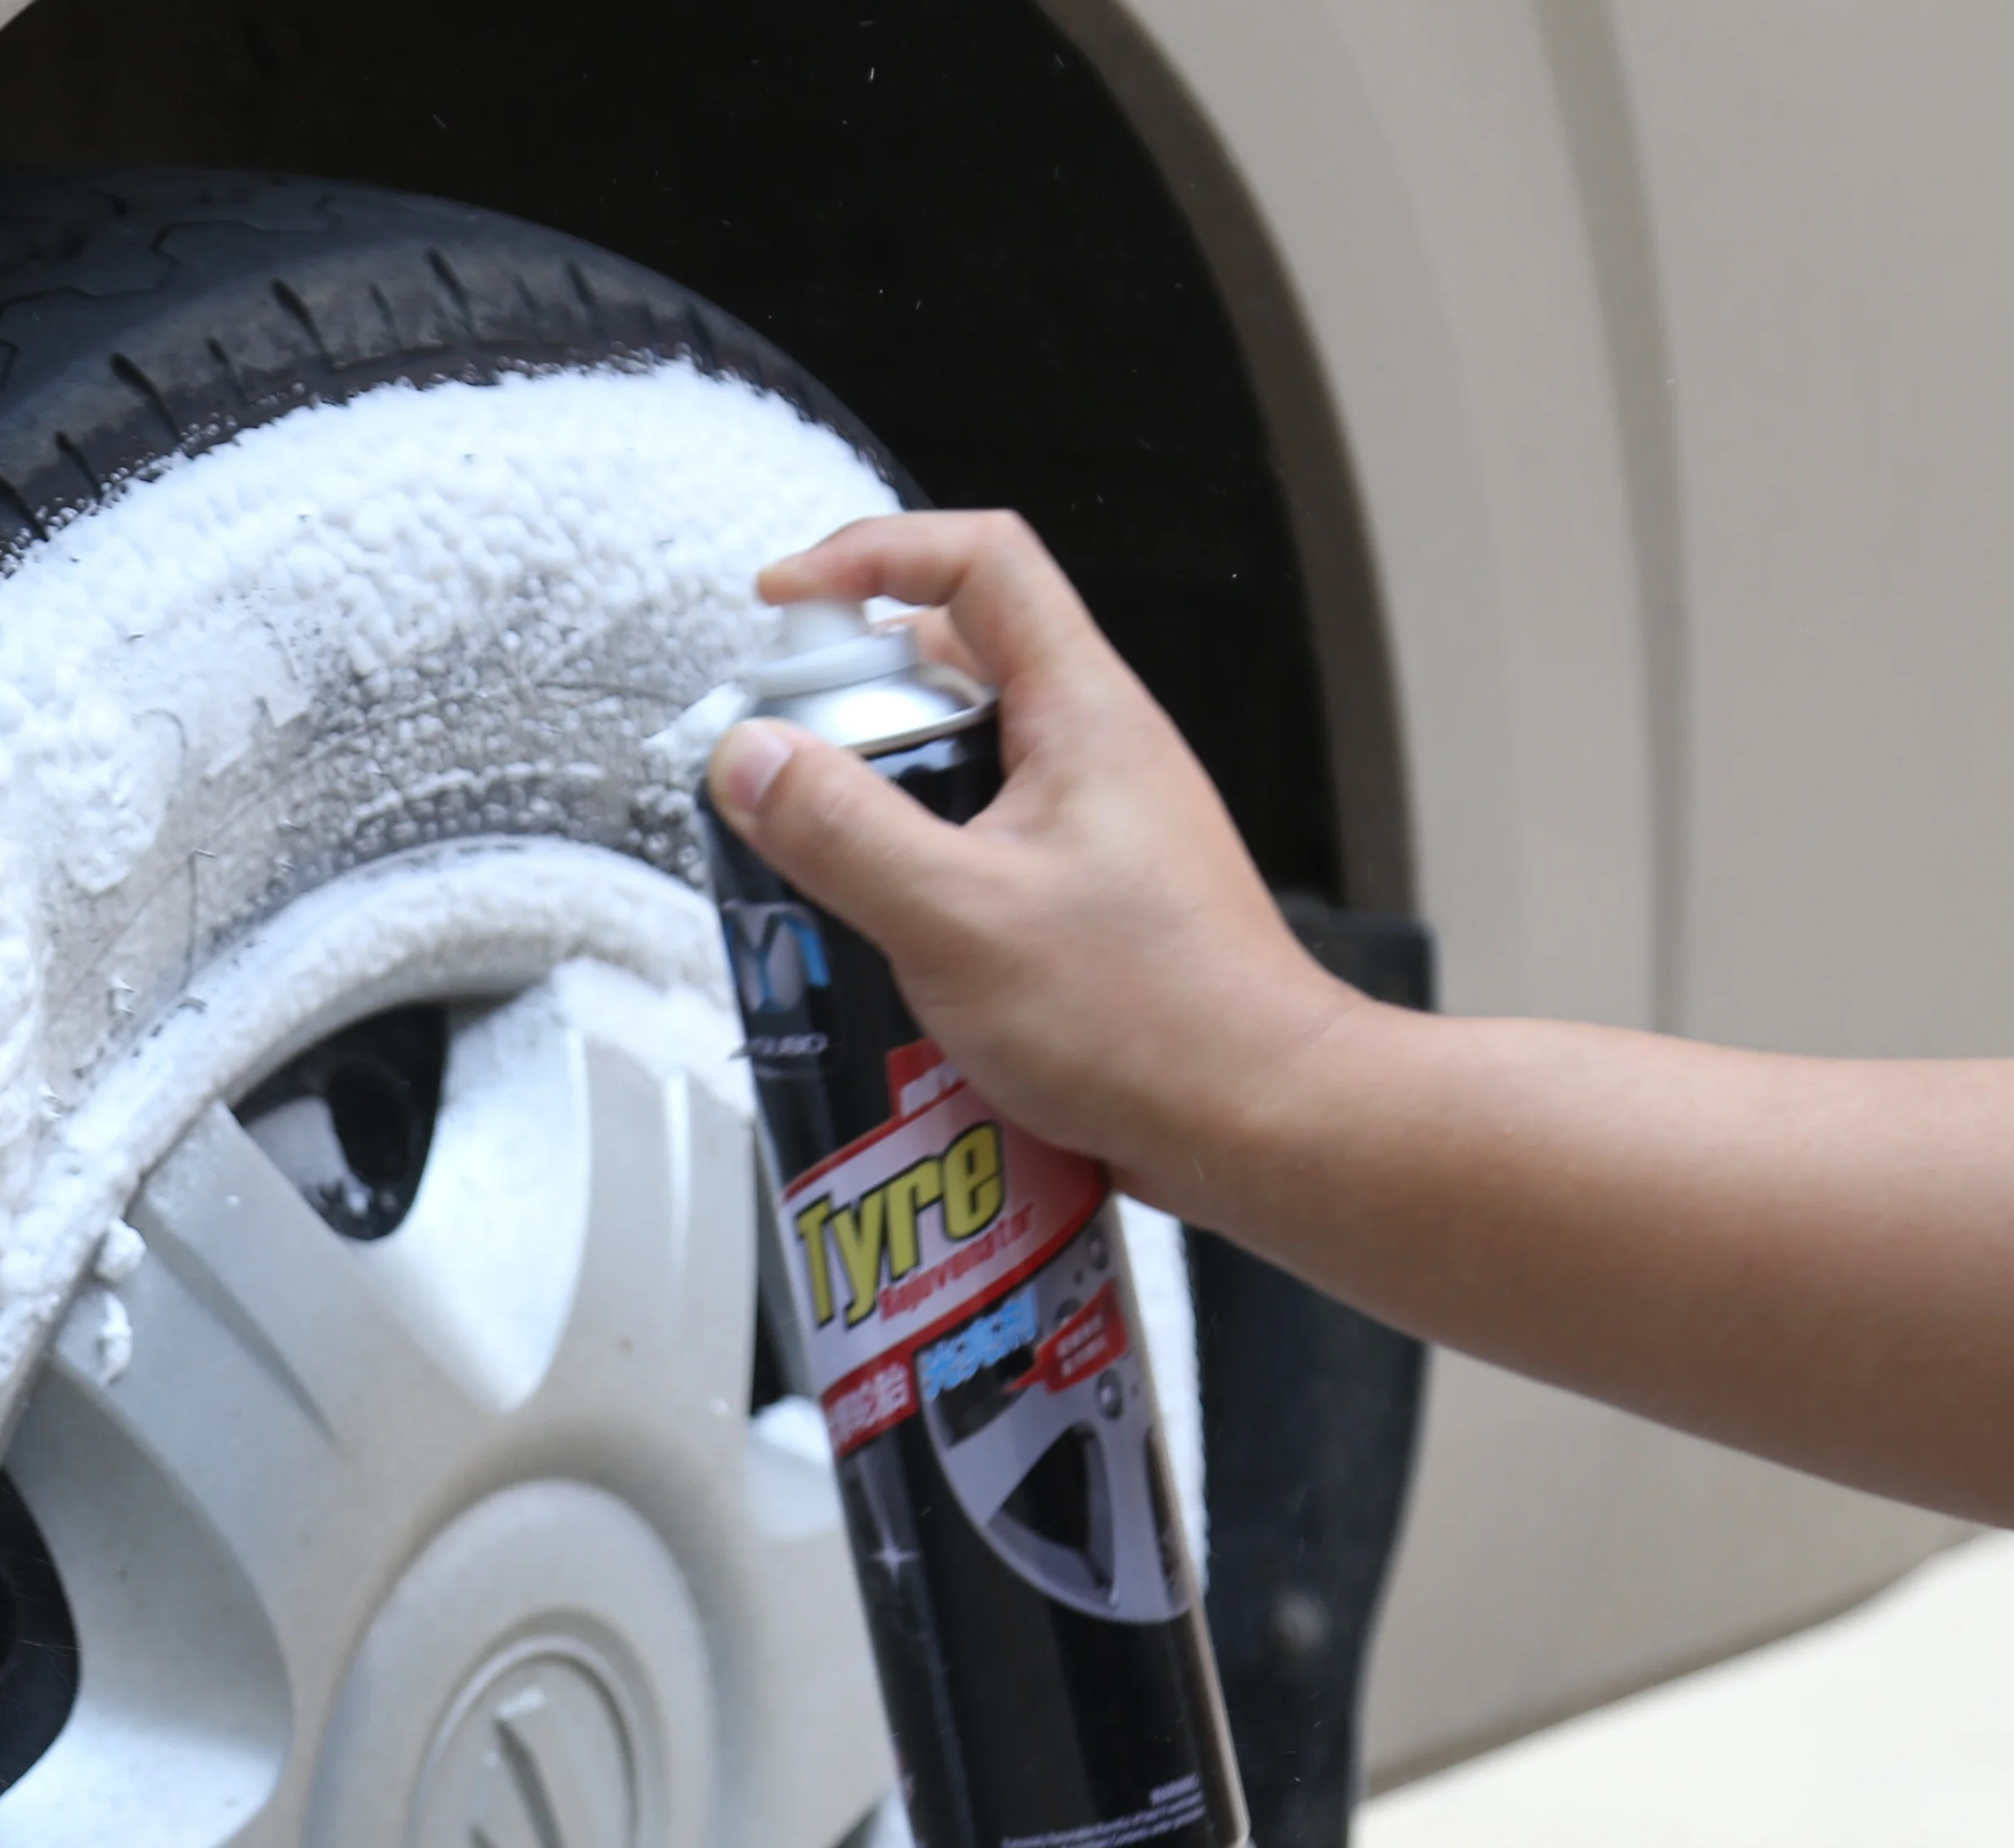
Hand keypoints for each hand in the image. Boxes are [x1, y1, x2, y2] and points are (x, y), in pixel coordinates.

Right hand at [704, 511, 1369, 1212]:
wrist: (1262, 1125)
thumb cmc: (1155, 1023)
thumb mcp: (957, 919)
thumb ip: (841, 830)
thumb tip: (751, 760)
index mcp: (1082, 712)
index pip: (977, 562)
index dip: (872, 556)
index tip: (786, 603)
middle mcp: (1098, 753)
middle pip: (951, 671)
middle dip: (854, 713)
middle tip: (790, 776)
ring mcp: (1099, 828)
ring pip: (962, 774)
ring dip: (883, 813)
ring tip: (827, 881)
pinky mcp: (1092, 902)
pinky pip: (985, 855)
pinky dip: (924, 883)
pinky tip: (889, 955)